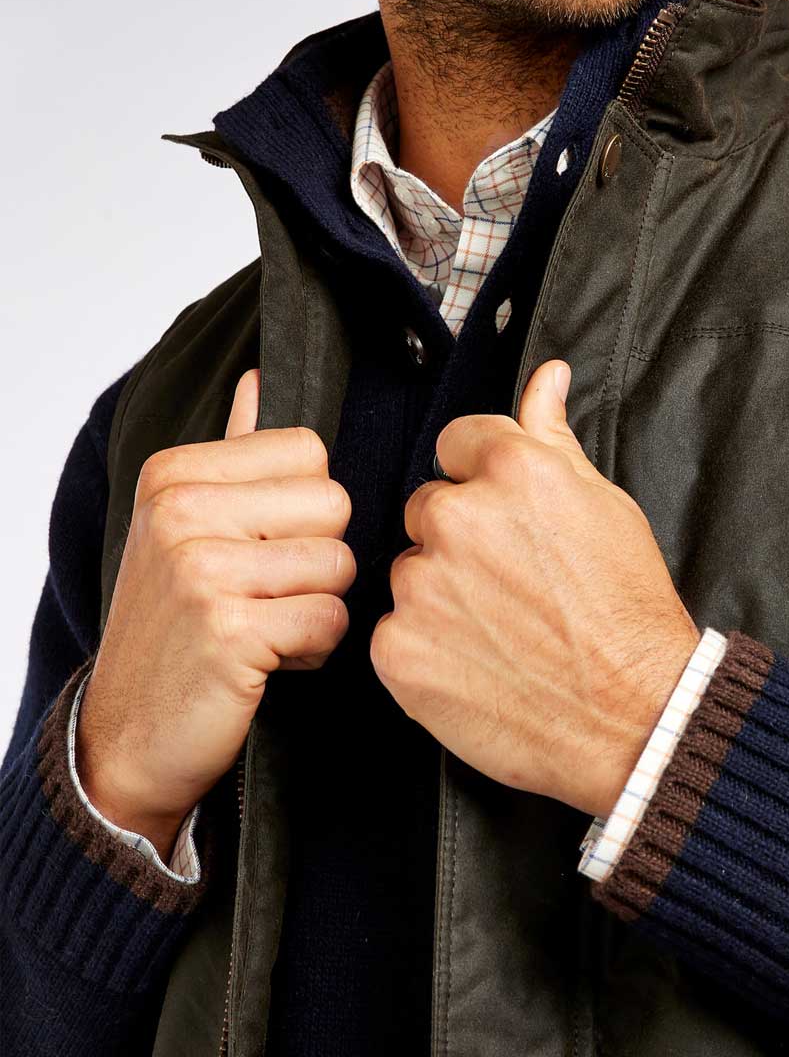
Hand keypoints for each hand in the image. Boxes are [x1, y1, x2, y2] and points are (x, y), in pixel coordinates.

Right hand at [76, 369, 354, 858]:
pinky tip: (270, 658)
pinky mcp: (229, 631)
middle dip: (320, 557)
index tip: (261, 545)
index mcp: (174, 473)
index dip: (306, 507)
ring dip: (319, 607)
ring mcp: (200, 570)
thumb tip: (258, 378)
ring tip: (267, 624)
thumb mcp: (184, 524)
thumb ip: (231, 450)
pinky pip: (331, 620)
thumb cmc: (174, 623)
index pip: (309, 452)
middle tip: (268, 592)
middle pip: (334, 504)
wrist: (127, 731)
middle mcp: (180, 511)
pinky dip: (315, 648)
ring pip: (340, 565)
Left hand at [370, 359, 699, 819]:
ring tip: (497, 630)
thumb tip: (546, 376)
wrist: (635, 719)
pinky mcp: (397, 647)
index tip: (508, 521)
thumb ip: (554, 435)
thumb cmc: (628, 612)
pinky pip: (395, 629)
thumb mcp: (603, 506)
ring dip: (439, 592)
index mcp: (510, 470)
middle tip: (509, 584)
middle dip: (458, 539)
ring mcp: (421, 584)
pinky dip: (424, 645)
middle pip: (426, 508)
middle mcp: (456, 517)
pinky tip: (473, 663)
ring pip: (409, 569)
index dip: (482, 481)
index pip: (455, 443)